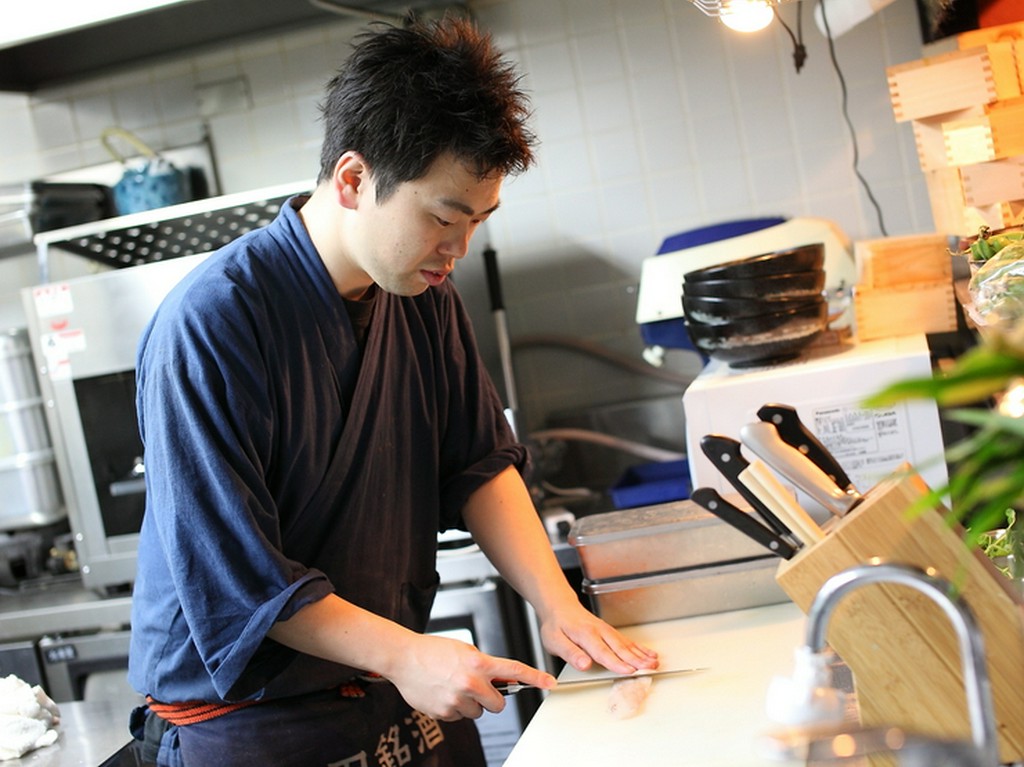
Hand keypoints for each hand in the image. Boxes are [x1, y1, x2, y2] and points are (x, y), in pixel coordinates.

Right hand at [384, 634, 555, 720]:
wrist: (403, 658)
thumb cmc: (433, 651)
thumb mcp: (464, 650)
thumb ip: (484, 664)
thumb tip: (502, 679)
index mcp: (477, 663)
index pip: (514, 670)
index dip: (535, 677)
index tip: (550, 682)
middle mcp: (470, 682)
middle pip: (498, 704)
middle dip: (492, 698)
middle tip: (479, 688)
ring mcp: (457, 700)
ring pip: (478, 712)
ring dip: (471, 704)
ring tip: (454, 687)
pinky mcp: (444, 712)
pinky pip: (460, 717)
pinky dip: (455, 709)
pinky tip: (443, 693)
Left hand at [539, 602, 659, 675]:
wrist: (559, 607)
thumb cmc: (556, 626)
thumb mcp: (554, 641)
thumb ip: (571, 653)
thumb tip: (584, 665)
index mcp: (585, 634)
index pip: (603, 652)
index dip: (616, 663)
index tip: (629, 671)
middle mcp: (599, 631)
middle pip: (619, 648)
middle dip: (636, 659)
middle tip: (649, 669)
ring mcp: (606, 630)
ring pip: (626, 644)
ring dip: (641, 654)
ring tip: (654, 664)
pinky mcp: (610, 632)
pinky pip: (627, 640)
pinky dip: (640, 648)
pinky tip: (649, 654)